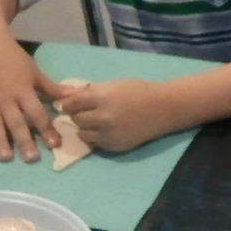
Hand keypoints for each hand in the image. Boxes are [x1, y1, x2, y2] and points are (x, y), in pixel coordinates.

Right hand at [0, 32, 67, 162]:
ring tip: (4, 157)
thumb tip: (76, 96)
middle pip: (17, 122)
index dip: (47, 128)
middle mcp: (5, 98)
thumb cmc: (13, 58)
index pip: (37, 113)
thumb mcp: (35, 72)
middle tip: (31, 159)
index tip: (55, 144)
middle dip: (25, 140)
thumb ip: (52, 88)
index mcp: (23, 91)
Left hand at [58, 78, 180, 151]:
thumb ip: (91, 91)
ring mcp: (109, 134)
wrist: (163, 109)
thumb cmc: (139, 91)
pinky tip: (106, 130)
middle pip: (76, 119)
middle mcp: (103, 117)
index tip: (69, 104)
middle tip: (85, 112)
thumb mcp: (114, 85)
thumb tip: (68, 97)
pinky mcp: (115, 146)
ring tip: (95, 122)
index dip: (67, 104)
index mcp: (103, 97)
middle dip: (77, 115)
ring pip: (82, 133)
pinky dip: (97, 136)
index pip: (72, 103)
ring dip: (85, 127)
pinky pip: (96, 142)